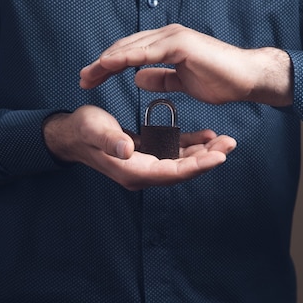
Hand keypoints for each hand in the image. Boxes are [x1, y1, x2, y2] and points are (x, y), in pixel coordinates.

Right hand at [43, 105, 236, 190]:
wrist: (72, 135)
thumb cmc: (82, 130)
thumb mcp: (94, 130)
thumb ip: (110, 140)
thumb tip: (127, 150)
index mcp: (132, 170)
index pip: (171, 172)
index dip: (196, 165)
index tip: (218, 156)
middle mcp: (142, 172)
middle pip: (182, 170)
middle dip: (207, 159)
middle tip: (230, 144)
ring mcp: (145, 165)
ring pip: (181, 163)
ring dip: (203, 153)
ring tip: (225, 141)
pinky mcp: (147, 154)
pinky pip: (173, 154)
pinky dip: (190, 146)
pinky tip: (205, 136)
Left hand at [80, 24, 293, 105]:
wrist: (247, 78)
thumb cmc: (220, 80)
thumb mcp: (182, 82)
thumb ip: (160, 78)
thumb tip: (137, 78)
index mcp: (167, 44)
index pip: (130, 52)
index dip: (109, 65)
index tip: (92, 78)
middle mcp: (167, 36)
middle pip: (125, 47)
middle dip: (101, 64)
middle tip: (82, 78)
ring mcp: (174, 37)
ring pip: (132, 47)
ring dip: (108, 61)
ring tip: (89, 74)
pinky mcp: (181, 44)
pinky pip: (148, 51)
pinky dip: (126, 57)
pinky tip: (110, 65)